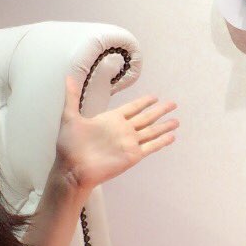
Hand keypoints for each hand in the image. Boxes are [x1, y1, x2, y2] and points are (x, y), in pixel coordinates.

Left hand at [55, 78, 177, 189]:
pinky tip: (172, 137)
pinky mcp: (132, 156)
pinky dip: (161, 141)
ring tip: (176, 121)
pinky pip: (151, 146)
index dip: (143, 102)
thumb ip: (72, 96)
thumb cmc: (69, 145)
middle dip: (159, 111)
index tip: (154, 97)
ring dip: (164, 126)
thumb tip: (68, 76)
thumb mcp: (69, 116)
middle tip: (173, 104)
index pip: (132, 108)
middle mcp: (122, 130)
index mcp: (111, 119)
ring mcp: (129, 143)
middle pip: (146, 117)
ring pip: (151, 131)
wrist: (73, 168)